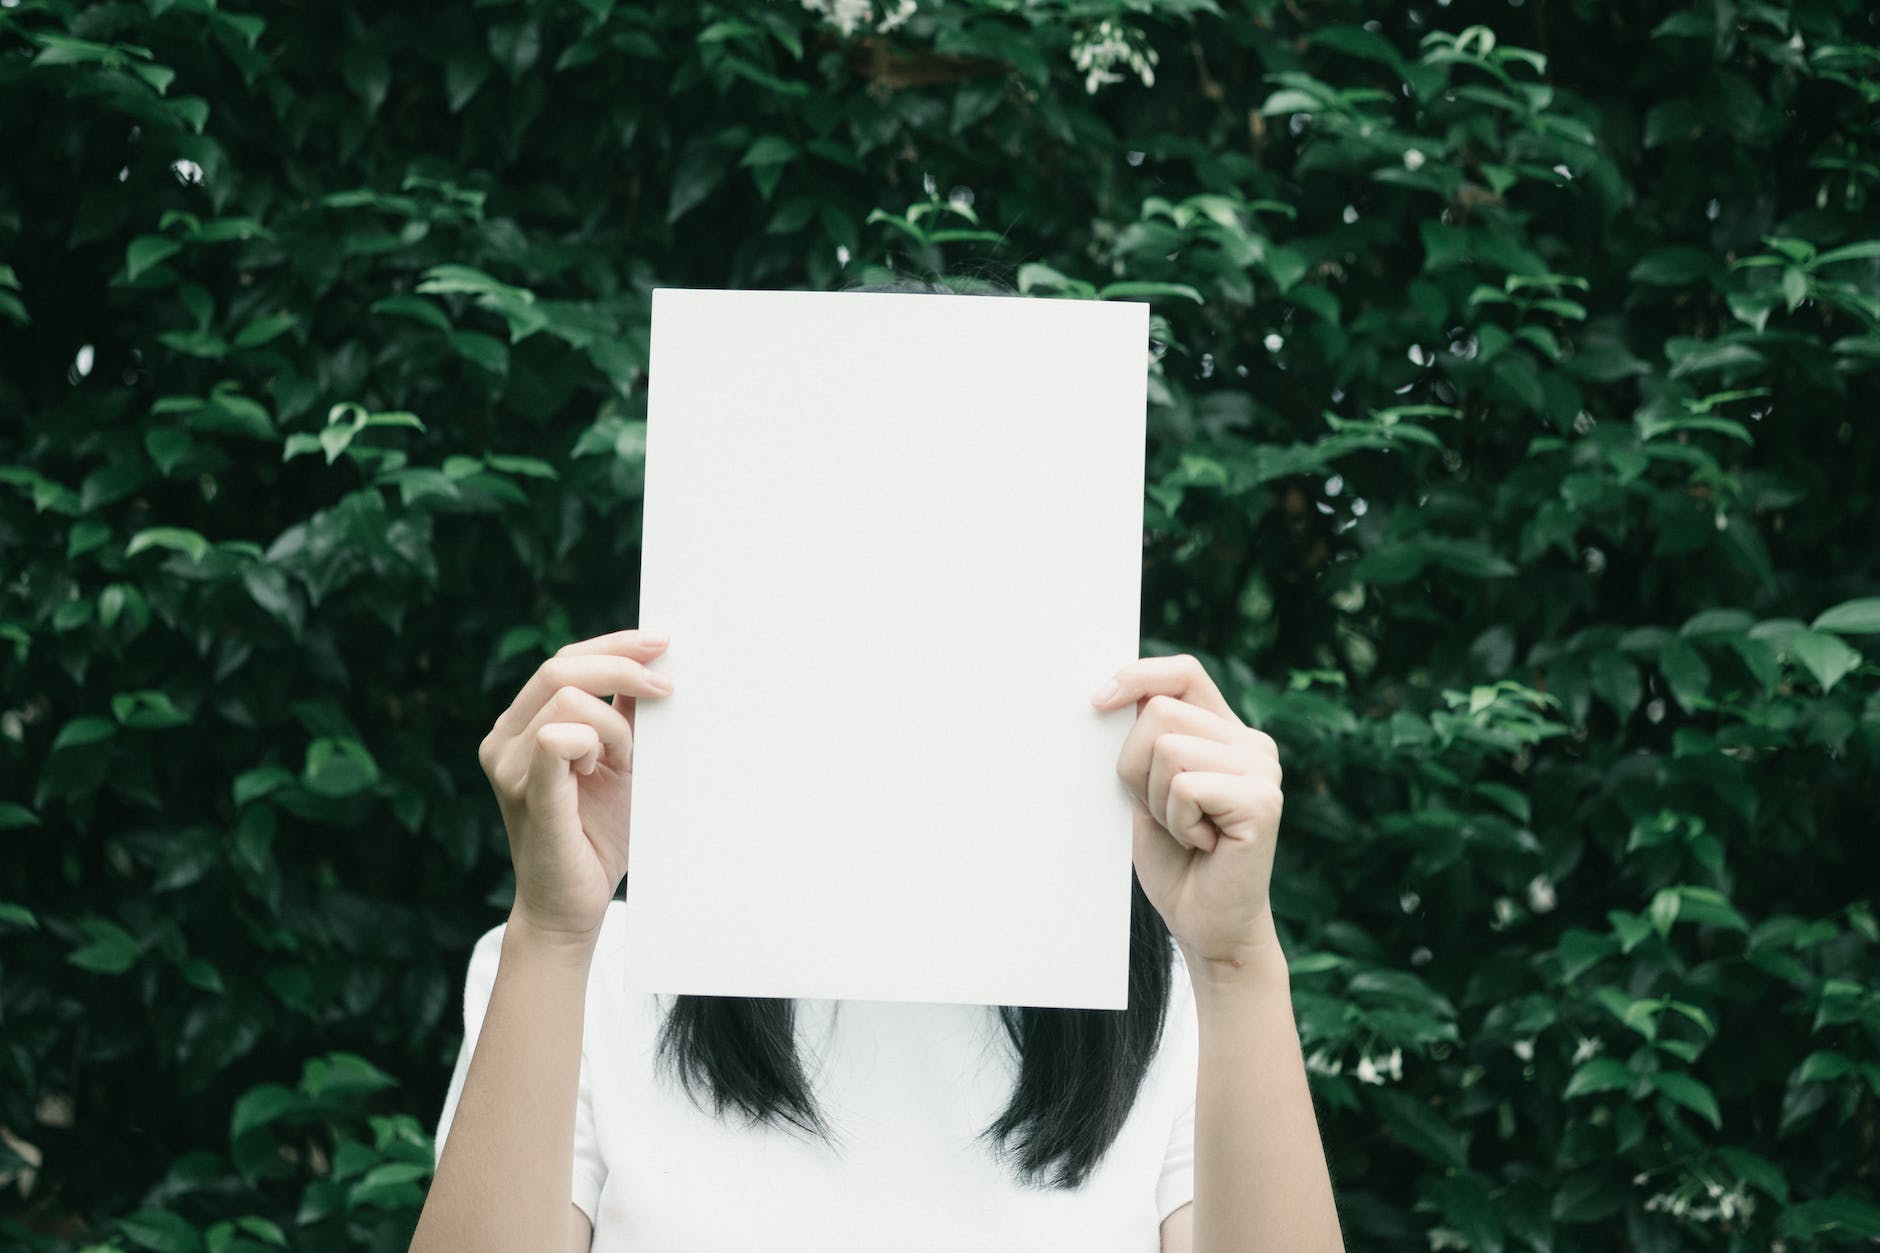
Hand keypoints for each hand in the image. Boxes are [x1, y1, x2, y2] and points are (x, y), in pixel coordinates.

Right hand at [477, 628, 673, 943]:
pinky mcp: (528, 794)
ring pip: (569, 700)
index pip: (563, 660)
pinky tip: (602, 768)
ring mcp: (507, 766)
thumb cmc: (598, 835)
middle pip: (561, 668)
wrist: (574, 905)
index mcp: (520, 725)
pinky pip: (555, 740)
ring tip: (622, 765)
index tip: (662, 643)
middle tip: (668, 690)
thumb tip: (654, 662)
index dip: (614, 644)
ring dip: (615, 726)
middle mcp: (503, 740)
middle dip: (622, 670)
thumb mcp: (619, 761)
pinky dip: (591, 742)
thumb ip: (622, 714)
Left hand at [1091, 653, 1284, 970]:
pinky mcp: (1263, 801)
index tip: (1097, 703)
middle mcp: (1253, 743)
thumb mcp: (1150, 786)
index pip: (1182, 673)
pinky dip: (1177, 821)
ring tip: (1186, 830)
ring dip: (1158, 800)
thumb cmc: (1177, 859)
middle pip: (1160, 712)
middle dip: (1137, 767)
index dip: (1137, 677)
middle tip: (1164, 812)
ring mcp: (1264, 770)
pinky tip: (1203, 844)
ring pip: (1168, 748)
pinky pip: (1185, 786)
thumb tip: (1109, 694)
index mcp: (1227, 732)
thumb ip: (1149, 739)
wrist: (1207, 925)